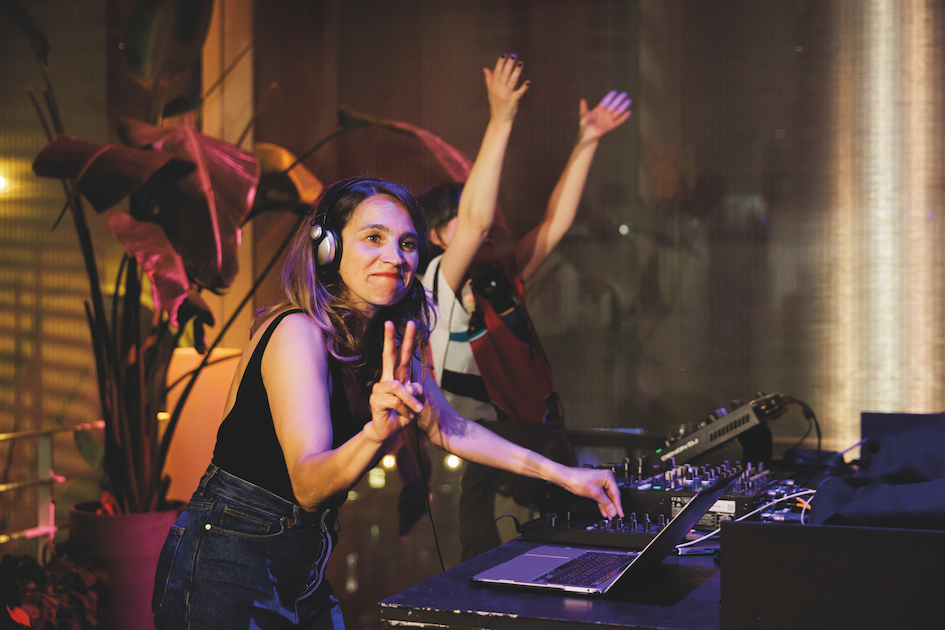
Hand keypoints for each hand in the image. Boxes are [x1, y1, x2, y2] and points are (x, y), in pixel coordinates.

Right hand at [367, 321, 424, 441]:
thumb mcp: (416, 403)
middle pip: (389, 355)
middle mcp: (388, 379)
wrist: (388, 431)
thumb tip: (410, 386)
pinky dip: (404, 408)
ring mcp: (380, 388)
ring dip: (410, 401)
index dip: (407, 340)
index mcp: (399, 376)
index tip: (411, 323)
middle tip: (389, 322)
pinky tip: (402, 415)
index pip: (403, 355)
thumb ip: (416, 393)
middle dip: (390, 338)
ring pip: (399, 388)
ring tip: (414, 410)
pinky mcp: (376, 400)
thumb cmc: (402, 414)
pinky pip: (395, 400)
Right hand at [483, 54, 529, 124]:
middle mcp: (499, 90)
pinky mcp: (512, 101)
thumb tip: (485, 69)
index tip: (504, 54)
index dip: (500, 63)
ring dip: (516, 72)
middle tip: (513, 56)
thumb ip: (489, 80)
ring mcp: (506, 95)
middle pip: (504, 75)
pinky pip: (518, 93)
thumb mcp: (490, 92)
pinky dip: (523, 88)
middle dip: (508, 65)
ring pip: (512, 81)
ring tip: (520, 63)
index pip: (496, 72)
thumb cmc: (496, 105)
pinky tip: (528, 82)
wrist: (499, 120)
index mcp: (493, 87)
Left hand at [560, 466, 623, 518]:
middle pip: (612, 495)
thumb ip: (605, 503)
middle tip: (616, 516)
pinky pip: (601, 497)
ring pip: (606, 497)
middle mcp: (605, 478)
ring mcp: (600, 482)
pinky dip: (602, 504)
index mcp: (608, 476)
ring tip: (610, 516)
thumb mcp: (595, 493)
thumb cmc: (577, 479)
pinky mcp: (595, 487)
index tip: (620, 513)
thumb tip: (613, 510)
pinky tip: (604, 511)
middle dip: (613, 506)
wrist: (566, 478)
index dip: (618, 505)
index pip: (616, 493)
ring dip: (607, 507)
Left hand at [578, 90, 631, 142]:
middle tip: (624, 94)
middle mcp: (605, 113)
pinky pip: (619, 120)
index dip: (610, 97)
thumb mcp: (584, 115)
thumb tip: (582, 99)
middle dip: (619, 99)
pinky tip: (628, 112)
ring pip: (618, 111)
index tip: (614, 92)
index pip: (606, 102)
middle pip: (614, 105)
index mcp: (599, 110)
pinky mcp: (611, 125)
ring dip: (623, 106)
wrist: (588, 134)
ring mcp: (609, 119)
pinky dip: (624, 117)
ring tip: (629, 100)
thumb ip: (583, 107)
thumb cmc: (585, 125)